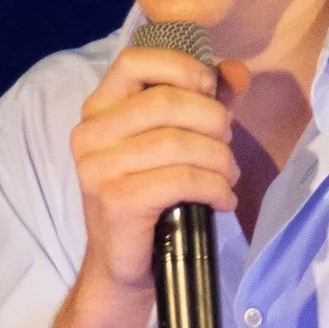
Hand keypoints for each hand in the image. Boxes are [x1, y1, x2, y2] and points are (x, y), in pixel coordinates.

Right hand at [68, 40, 239, 297]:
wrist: (123, 266)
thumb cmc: (151, 200)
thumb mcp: (174, 143)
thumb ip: (203, 103)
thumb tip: (237, 71)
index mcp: (98, 110)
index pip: (134, 61)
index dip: (180, 66)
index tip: (210, 88)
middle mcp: (90, 134)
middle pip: (166, 101)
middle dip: (212, 119)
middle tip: (228, 143)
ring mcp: (99, 168)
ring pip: (178, 142)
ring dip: (219, 159)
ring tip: (229, 175)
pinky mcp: (117, 201)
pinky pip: (181, 179)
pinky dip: (214, 188)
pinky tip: (224, 200)